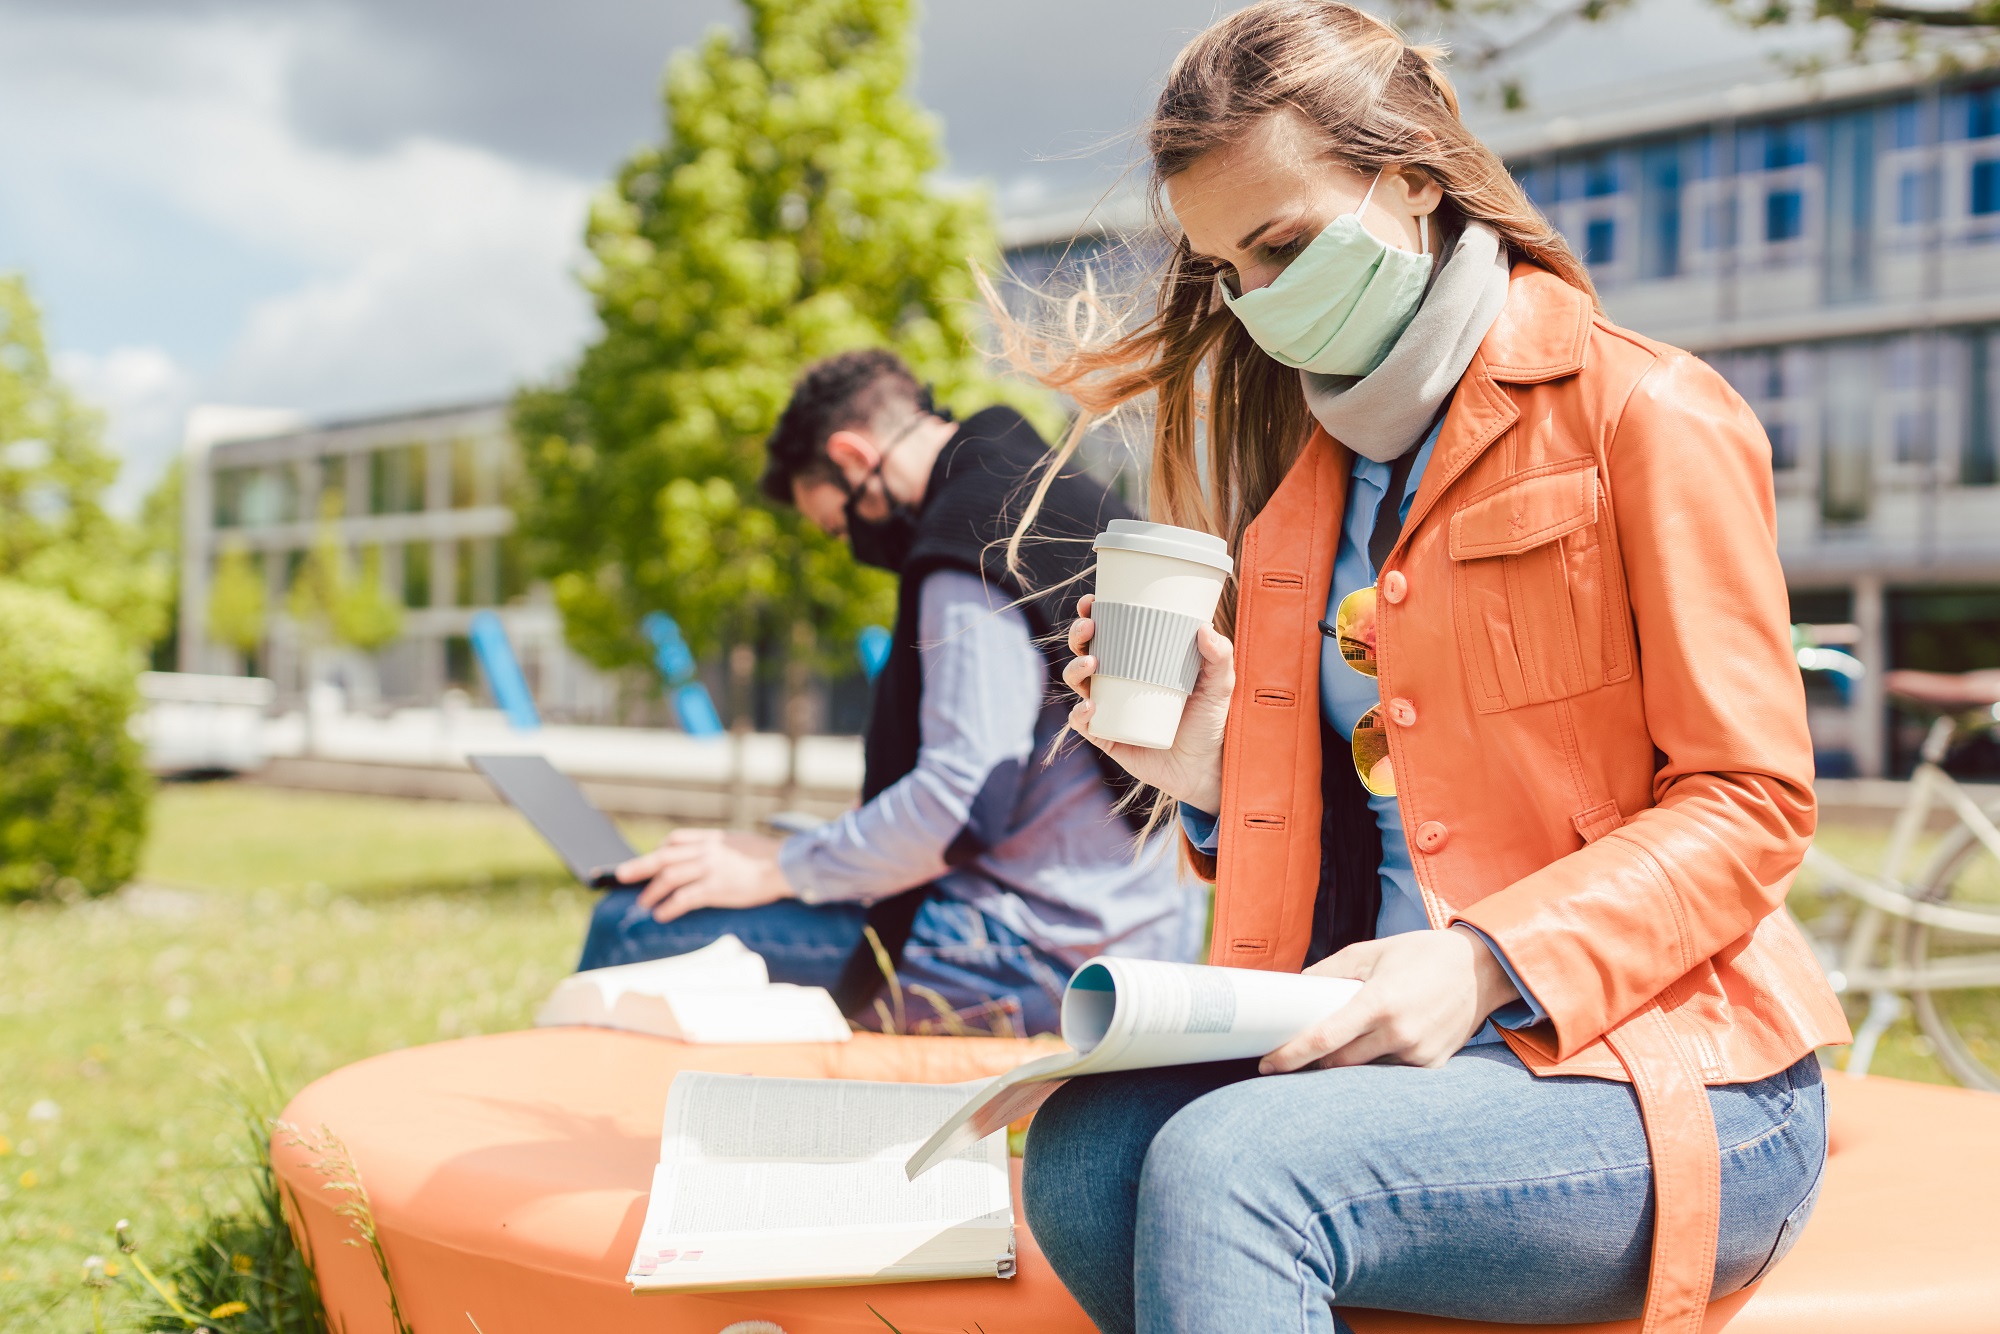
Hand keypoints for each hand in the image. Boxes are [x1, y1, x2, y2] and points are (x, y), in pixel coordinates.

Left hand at [615, 828, 793, 922]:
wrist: (785, 865)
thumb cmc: (767, 856)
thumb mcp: (739, 842)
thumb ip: (720, 847)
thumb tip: (704, 856)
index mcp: (712, 838)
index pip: (676, 839)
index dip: (658, 850)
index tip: (650, 860)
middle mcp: (707, 851)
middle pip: (664, 856)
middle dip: (640, 866)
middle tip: (622, 875)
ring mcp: (710, 868)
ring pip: (669, 877)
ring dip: (652, 891)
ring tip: (643, 903)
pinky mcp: (716, 888)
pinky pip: (684, 898)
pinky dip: (669, 906)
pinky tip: (662, 914)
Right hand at [1061, 593, 1233, 814]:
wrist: (1205, 767)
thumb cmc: (1209, 721)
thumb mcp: (1219, 684)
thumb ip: (1220, 656)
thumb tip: (1205, 628)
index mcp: (1135, 661)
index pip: (1107, 632)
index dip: (1091, 614)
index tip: (1091, 602)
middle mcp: (1116, 681)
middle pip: (1084, 651)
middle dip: (1078, 635)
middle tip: (1090, 628)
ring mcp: (1108, 709)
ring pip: (1077, 682)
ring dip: (1075, 668)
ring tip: (1092, 663)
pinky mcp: (1106, 737)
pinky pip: (1083, 723)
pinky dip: (1080, 713)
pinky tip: (1091, 705)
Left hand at [1260, 926, 1522, 1072]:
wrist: (1481, 967)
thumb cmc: (1421, 954)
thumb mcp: (1371, 951)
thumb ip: (1329, 972)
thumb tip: (1294, 988)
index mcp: (1379, 1002)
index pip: (1325, 1039)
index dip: (1291, 1055)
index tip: (1267, 1065)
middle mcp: (1400, 1033)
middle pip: (1339, 1063)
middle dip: (1314, 1062)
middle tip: (1294, 1053)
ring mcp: (1419, 1054)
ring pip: (1365, 1071)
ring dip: (1346, 1062)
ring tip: (1339, 1044)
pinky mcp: (1433, 1065)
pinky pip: (1392, 1072)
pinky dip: (1377, 1062)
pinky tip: (1377, 1045)